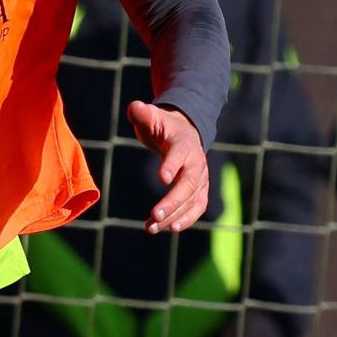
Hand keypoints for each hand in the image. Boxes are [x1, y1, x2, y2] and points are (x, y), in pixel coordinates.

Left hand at [126, 101, 208, 233]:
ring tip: (152, 227)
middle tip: (155, 215)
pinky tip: (167, 229)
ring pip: (193, 200)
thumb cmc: (163, 126)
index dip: (172, 165)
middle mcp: (196, 162)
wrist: (185, 133)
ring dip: (175, 215)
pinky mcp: (200, 191)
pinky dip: (185, 220)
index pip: (179, 154)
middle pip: (189, 184)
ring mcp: (201, 178)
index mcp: (183, 143)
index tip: (162, 178)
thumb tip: (135, 107)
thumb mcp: (151, 117)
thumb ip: (142, 113)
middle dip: (173, 201)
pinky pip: (196, 208)